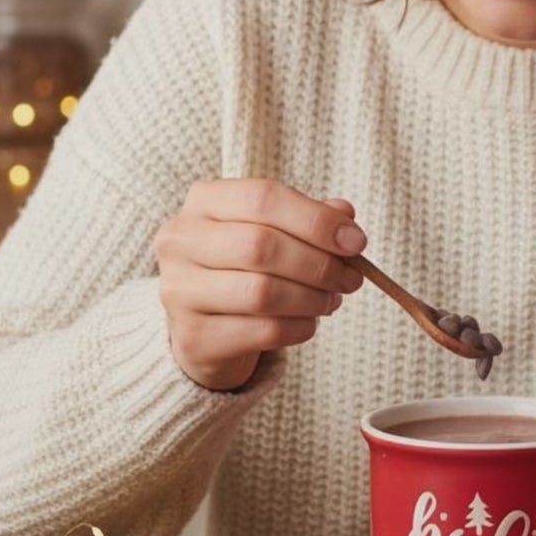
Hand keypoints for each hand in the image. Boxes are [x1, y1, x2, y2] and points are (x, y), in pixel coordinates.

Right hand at [156, 180, 365, 390]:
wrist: (204, 326)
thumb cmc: (244, 267)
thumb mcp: (275, 231)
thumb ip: (310, 219)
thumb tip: (346, 218)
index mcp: (203, 201)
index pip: (263, 198)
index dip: (316, 220)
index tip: (356, 242)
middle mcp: (180, 241)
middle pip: (262, 246)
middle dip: (319, 264)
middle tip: (350, 278)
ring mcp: (179, 291)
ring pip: (262, 292)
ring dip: (312, 298)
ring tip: (331, 300)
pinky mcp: (193, 337)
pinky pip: (262, 331)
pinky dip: (299, 327)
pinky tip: (308, 322)